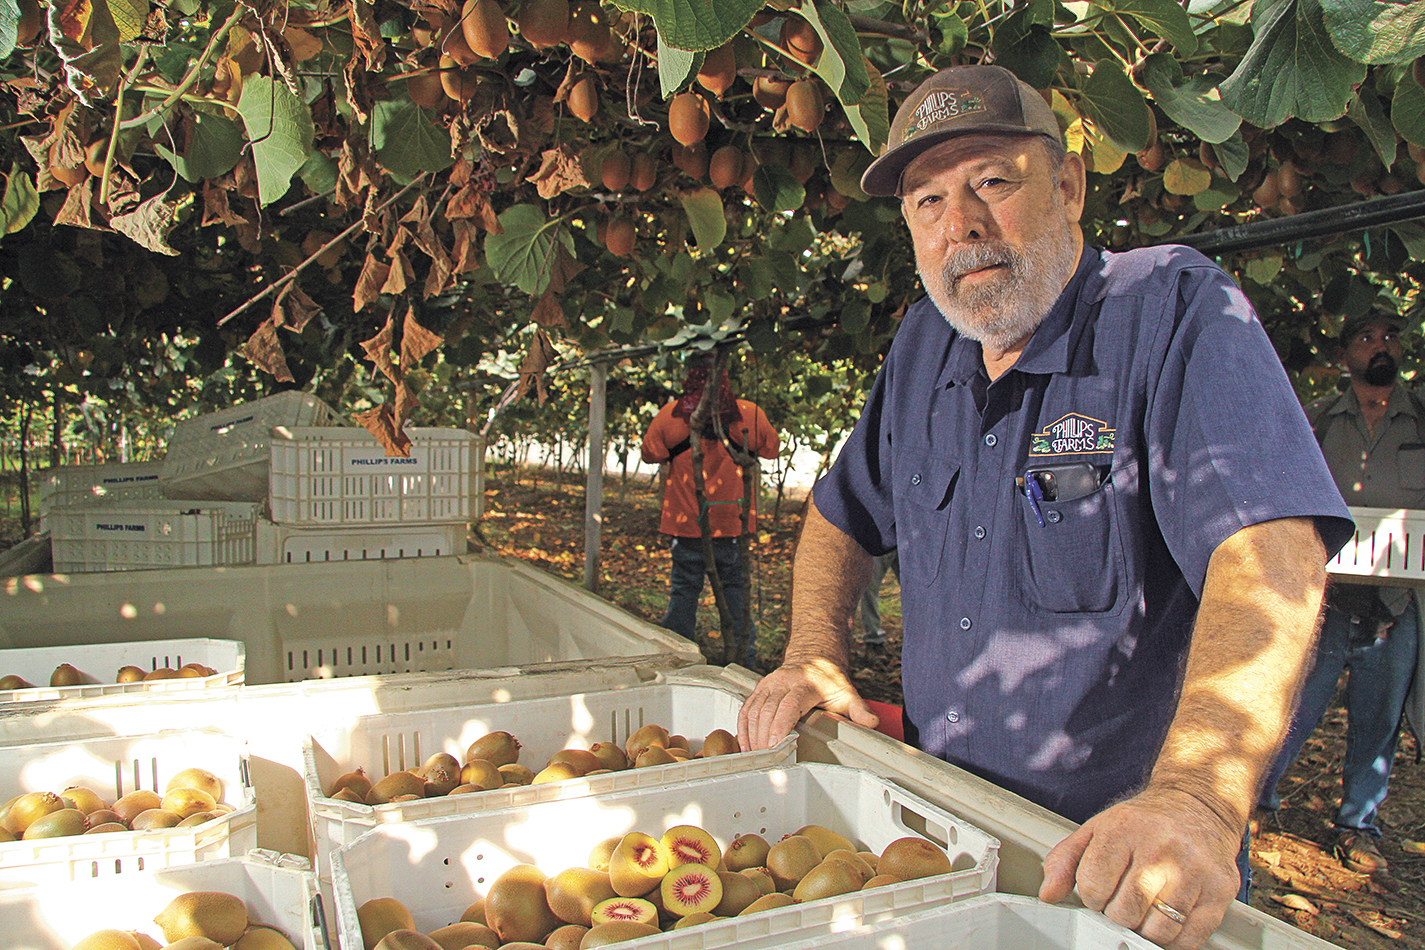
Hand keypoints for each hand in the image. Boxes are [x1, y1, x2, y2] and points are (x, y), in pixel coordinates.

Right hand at [737, 659, 878, 751]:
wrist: (813, 656)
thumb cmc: (829, 679)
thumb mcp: (848, 693)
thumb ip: (858, 709)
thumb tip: (870, 722)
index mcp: (804, 685)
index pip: (788, 706)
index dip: (780, 726)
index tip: (775, 745)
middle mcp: (783, 682)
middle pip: (767, 711)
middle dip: (764, 738)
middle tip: (767, 760)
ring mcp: (769, 684)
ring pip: (753, 710)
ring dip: (752, 735)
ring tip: (757, 756)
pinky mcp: (760, 688)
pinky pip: (746, 708)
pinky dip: (743, 728)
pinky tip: (746, 744)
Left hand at [1039, 786, 1243, 949]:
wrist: (1198, 806)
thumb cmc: (1143, 823)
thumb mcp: (1095, 830)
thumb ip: (1064, 861)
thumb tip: (1049, 894)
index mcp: (1124, 829)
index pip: (1092, 887)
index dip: (1092, 895)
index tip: (1101, 887)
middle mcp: (1162, 848)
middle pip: (1124, 912)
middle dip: (1117, 913)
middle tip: (1124, 897)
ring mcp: (1194, 870)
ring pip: (1157, 930)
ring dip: (1144, 927)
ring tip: (1145, 906)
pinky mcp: (1220, 891)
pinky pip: (1190, 939)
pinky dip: (1173, 939)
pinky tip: (1167, 917)